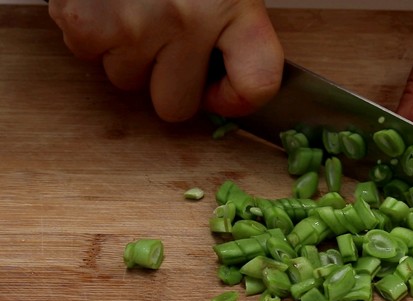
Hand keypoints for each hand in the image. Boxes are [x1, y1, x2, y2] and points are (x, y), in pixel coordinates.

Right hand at [48, 0, 283, 121]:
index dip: (240, 98)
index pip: (257, 82)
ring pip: (124, 80)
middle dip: (169, 81)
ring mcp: (130, 24)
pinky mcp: (82, 19)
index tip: (224, 89)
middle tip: (166, 41)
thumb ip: (235, 24)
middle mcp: (185, 21)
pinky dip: (93, 31)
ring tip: (133, 6)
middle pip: (174, 105)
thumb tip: (230, 78)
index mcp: (231, 4)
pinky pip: (86, 53)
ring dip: (127, 53)